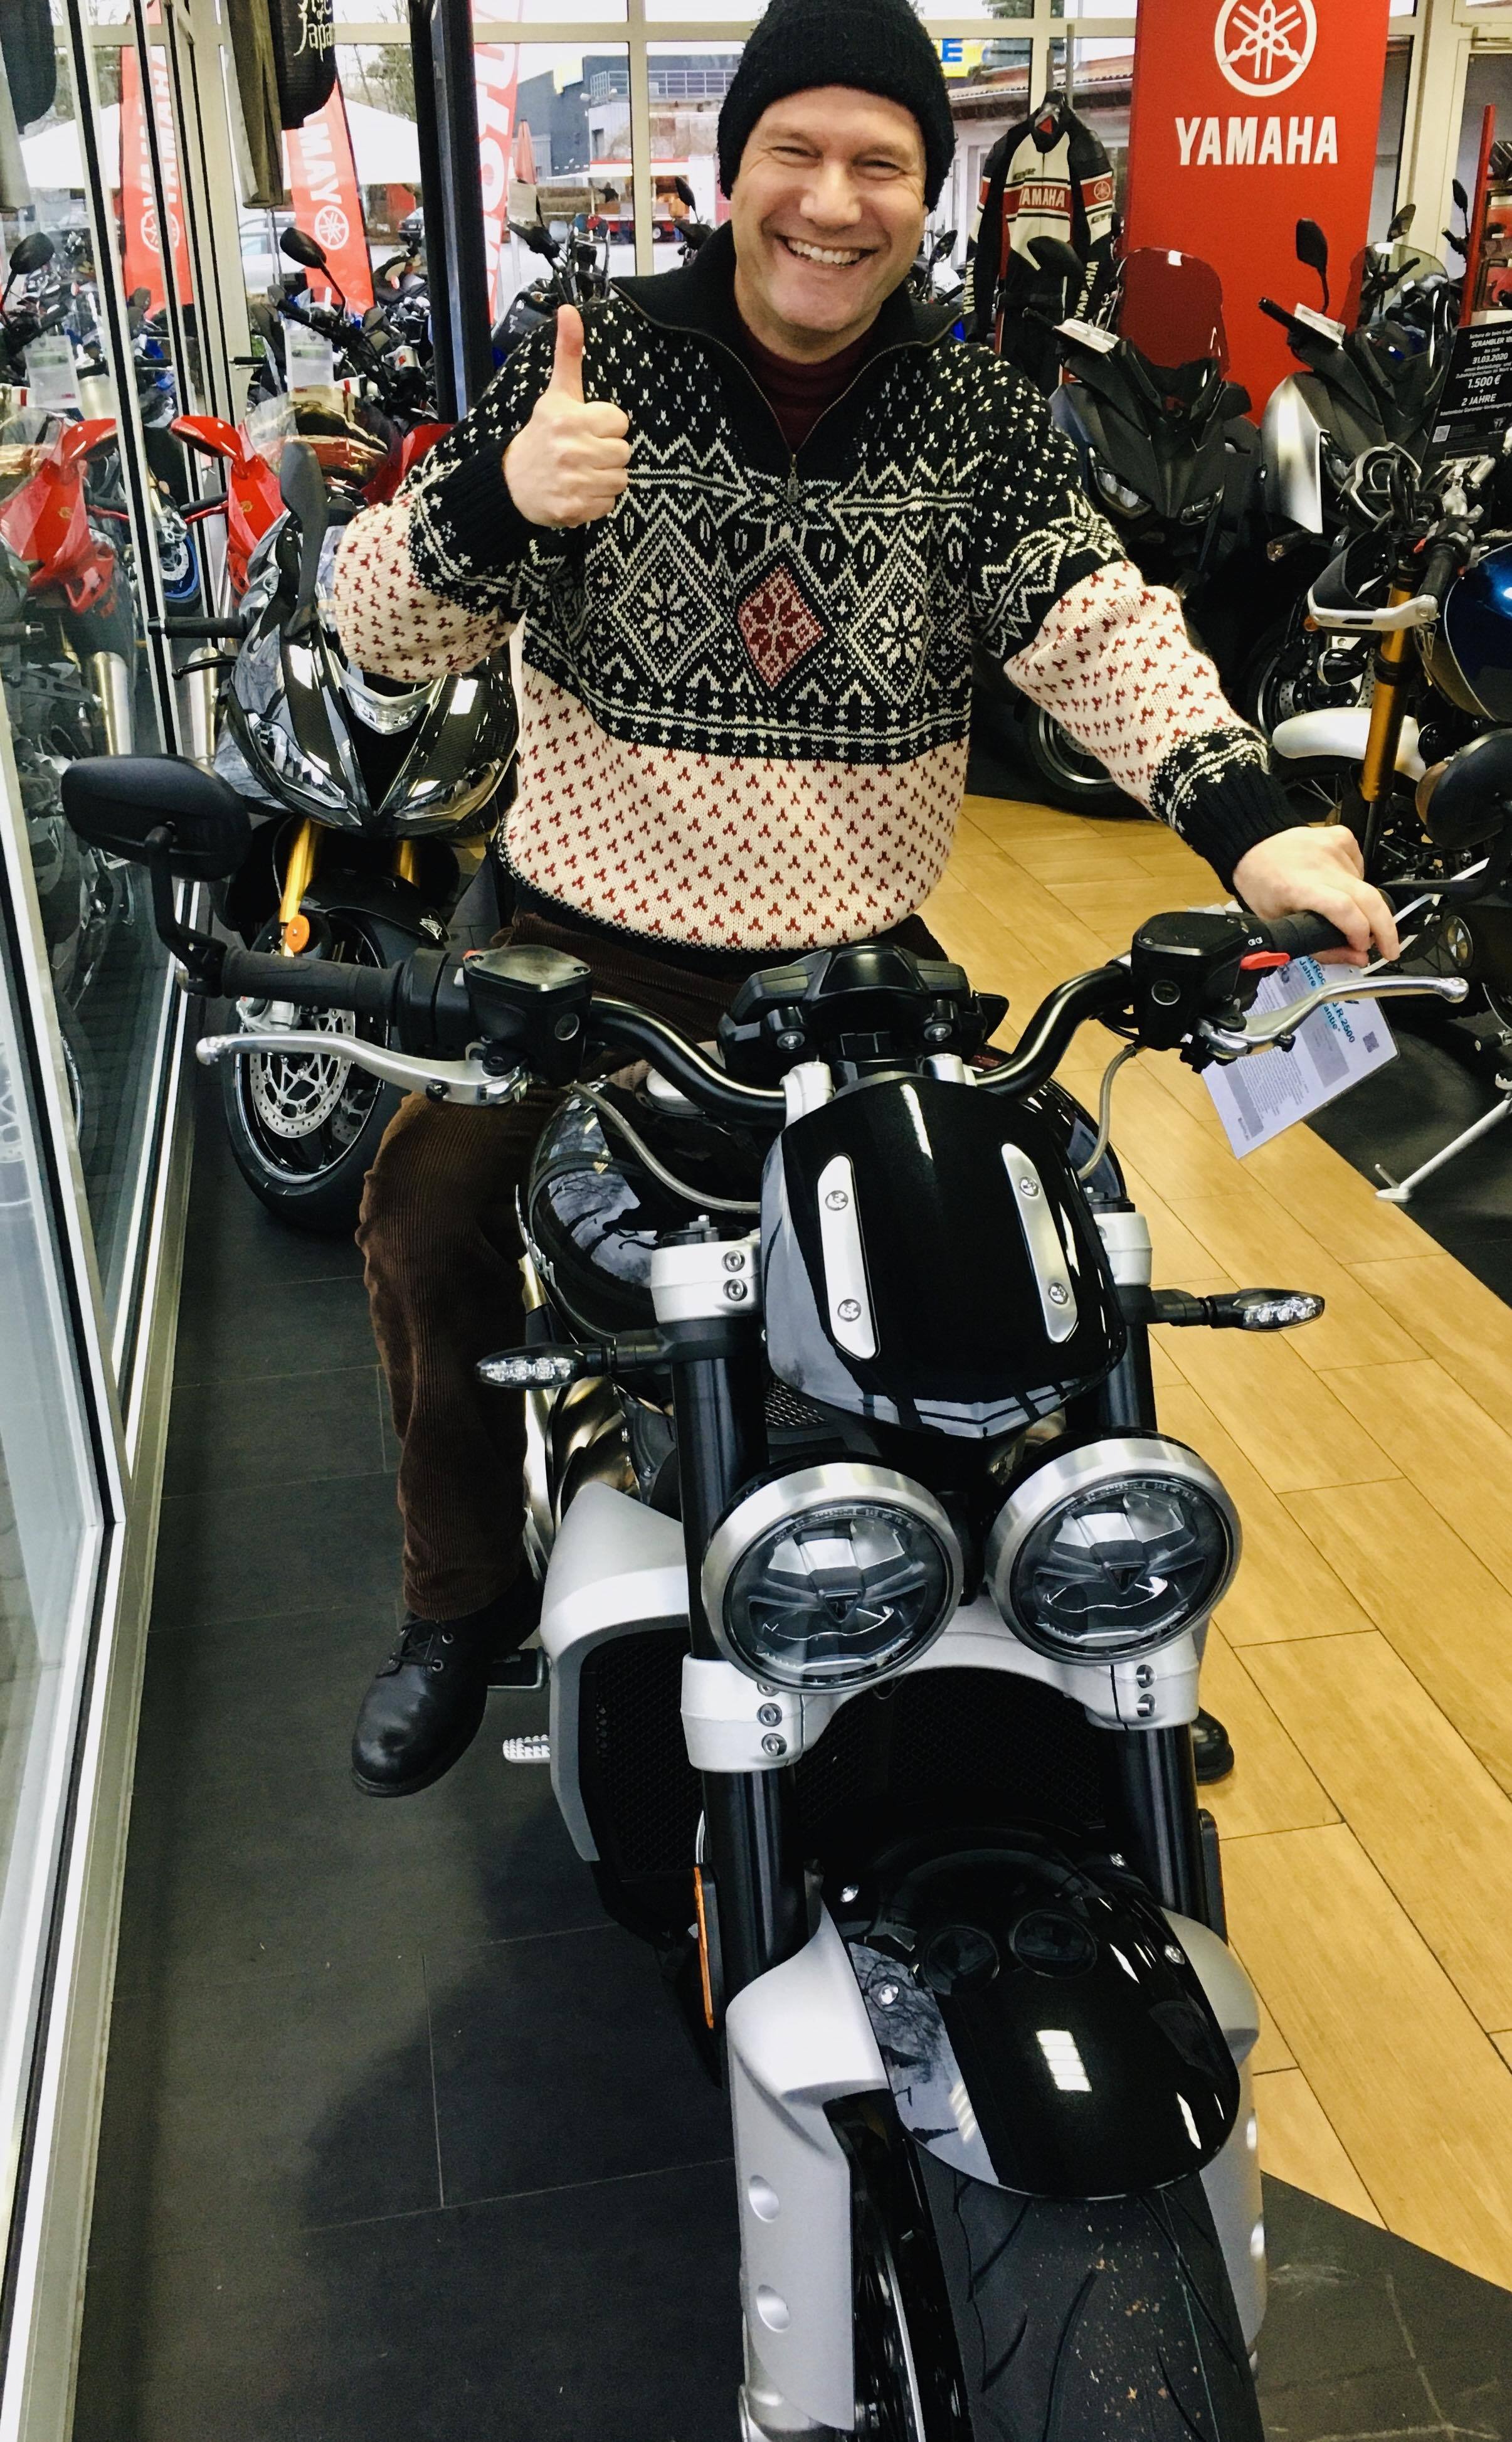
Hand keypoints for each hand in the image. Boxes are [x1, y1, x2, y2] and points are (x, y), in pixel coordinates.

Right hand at [502, 305, 630, 528]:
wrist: (512, 482)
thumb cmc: (542, 434)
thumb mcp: (556, 393)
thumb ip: (568, 353)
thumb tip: (570, 310)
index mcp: (570, 419)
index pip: (620, 423)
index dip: (607, 426)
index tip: (587, 429)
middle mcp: (572, 450)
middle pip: (623, 453)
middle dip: (608, 453)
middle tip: (584, 453)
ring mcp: (572, 482)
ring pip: (620, 480)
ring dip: (605, 478)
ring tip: (582, 472)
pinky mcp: (574, 508)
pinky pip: (609, 504)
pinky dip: (597, 501)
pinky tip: (578, 490)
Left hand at [1232, 824, 1398, 966]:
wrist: (1253, 846)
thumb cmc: (1261, 885)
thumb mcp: (1279, 924)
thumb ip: (1319, 947)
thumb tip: (1357, 957)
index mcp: (1298, 888)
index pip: (1342, 908)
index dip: (1360, 931)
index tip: (1364, 948)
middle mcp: (1319, 865)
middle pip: (1368, 897)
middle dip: (1386, 929)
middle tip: (1389, 948)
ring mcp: (1334, 847)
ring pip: (1365, 886)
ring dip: (1363, 906)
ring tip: (1340, 907)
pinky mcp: (1342, 836)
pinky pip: (1361, 867)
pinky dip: (1356, 882)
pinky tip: (1338, 883)